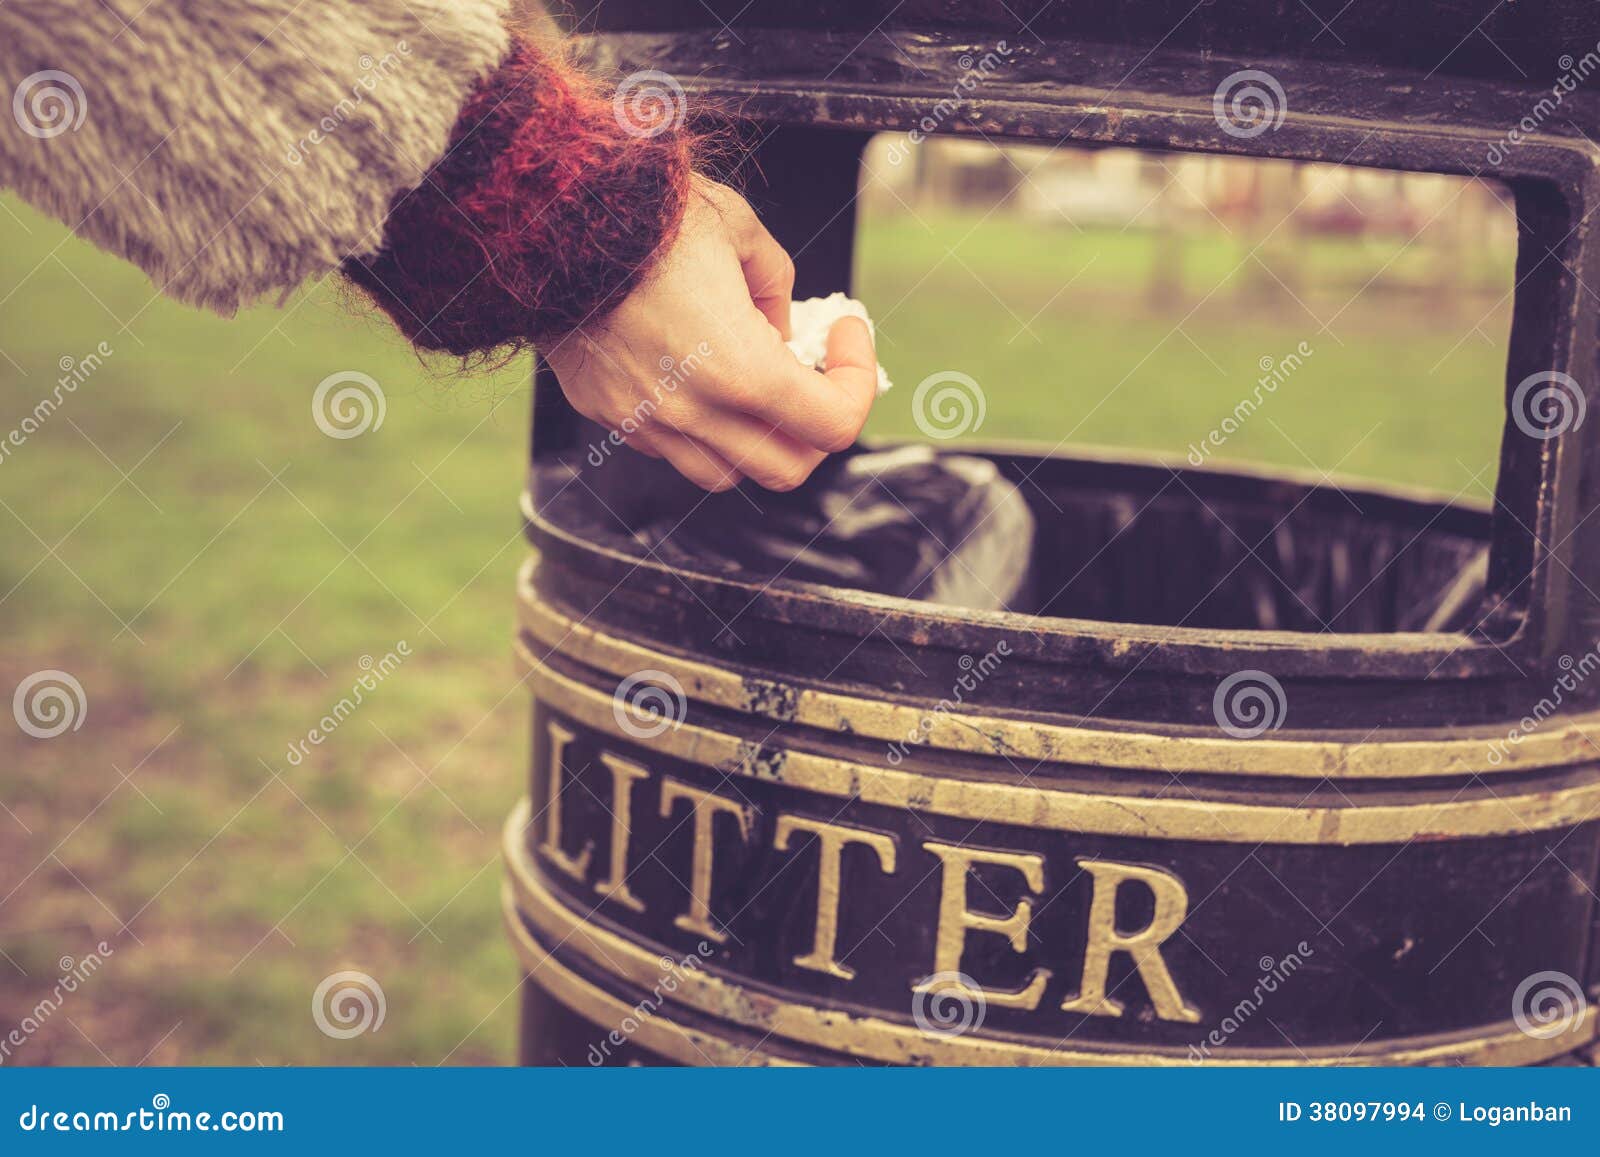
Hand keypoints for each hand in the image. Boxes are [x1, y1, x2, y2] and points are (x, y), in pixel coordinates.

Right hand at [543, 177, 877, 491]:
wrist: (543, 216)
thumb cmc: (645, 211)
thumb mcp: (738, 227)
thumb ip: (776, 286)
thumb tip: (780, 329)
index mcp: (740, 369)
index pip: (834, 425)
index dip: (859, 381)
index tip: (844, 332)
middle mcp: (693, 412)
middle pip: (787, 468)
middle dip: (813, 427)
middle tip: (813, 373)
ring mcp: (645, 421)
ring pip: (726, 473)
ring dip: (756, 438)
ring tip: (755, 382)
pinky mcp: (608, 413)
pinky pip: (672, 447)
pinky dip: (702, 427)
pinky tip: (696, 372)